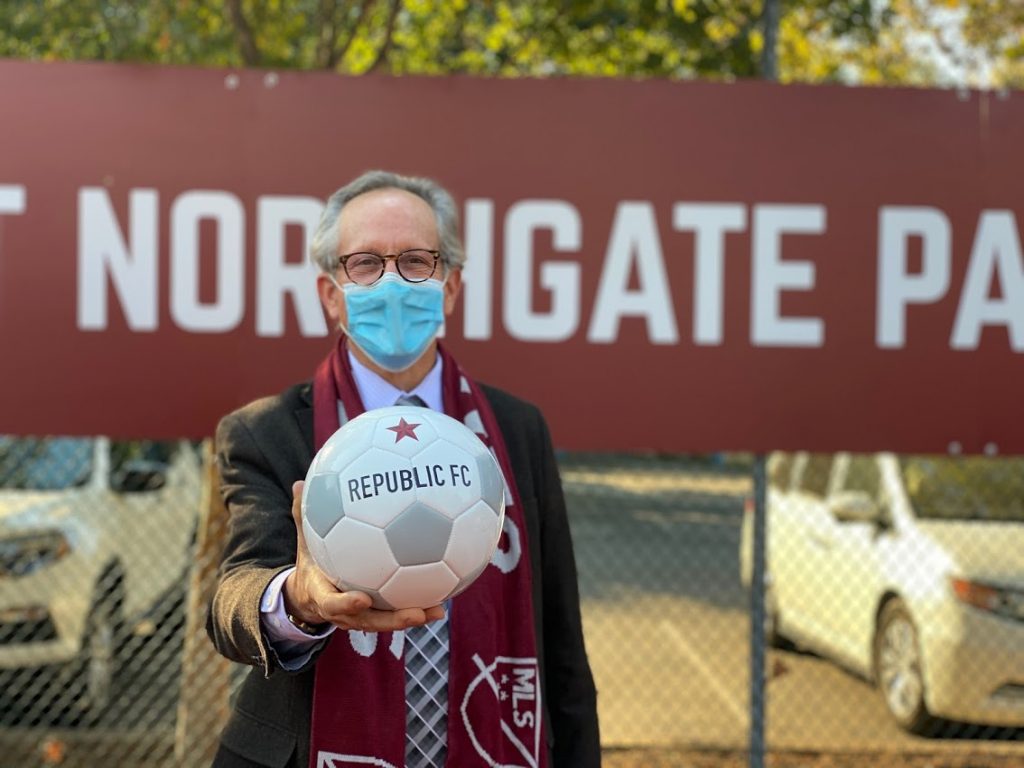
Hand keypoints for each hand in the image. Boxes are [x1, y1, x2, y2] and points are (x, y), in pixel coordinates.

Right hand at [282, 480, 444, 631]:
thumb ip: (302, 516)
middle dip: (393, 620)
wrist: (309, 597)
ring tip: (438, 610)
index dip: (347, 603)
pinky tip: (443, 597)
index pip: (333, 604)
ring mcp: (361, 617)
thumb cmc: (312, 564)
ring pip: (387, 621)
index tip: (363, 598)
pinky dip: (418, 607)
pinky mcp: (376, 615)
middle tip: (416, 613)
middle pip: (369, 621)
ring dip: (412, 618)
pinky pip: (396, 613)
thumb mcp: (304, 543)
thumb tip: (299, 483)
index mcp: (324, 596)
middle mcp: (344, 612)